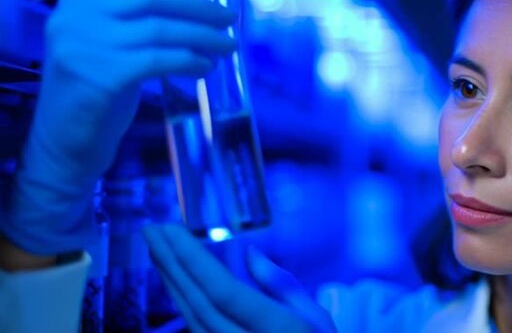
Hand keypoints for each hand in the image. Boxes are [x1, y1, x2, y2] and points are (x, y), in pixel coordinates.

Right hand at [1, 0, 236, 254]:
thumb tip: (201, 1)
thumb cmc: (98, 87)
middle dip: (199, 5)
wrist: (66, 140)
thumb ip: (139, 16)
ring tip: (229, 45)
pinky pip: (159, 60)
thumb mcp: (112, 40)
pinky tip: (207, 68)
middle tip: (229, 17)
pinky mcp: (100, 77)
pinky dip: (190, 61)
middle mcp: (79, 14)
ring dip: (204, 36)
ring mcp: (86, 44)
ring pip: (160, 28)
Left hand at [143, 224, 336, 332]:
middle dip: (172, 263)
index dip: (193, 261)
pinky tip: (173, 280)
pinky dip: (182, 300)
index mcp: (278, 330)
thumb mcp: (317, 319)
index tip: (171, 230)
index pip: (225, 292)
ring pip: (191, 316)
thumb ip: (283, 286)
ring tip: (157, 248)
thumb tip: (249, 252)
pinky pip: (195, 328)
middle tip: (151, 230)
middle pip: (199, 301)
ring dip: (171, 280)